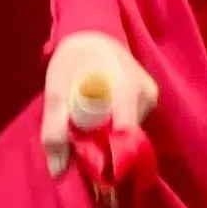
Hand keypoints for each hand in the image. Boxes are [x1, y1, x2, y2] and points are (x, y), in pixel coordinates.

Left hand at [42, 31, 157, 172]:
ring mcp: (151, 96)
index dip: (109, 157)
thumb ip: (55, 131)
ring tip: (89, 131)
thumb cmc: (71, 61)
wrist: (92, 35)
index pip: (125, 135)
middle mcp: (145, 93)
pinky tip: (102, 123)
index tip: (92, 171)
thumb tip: (58, 172)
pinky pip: (135, 125)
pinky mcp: (151, 98)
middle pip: (129, 138)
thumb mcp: (55, 93)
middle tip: (82, 150)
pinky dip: (117, 130)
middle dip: (106, 150)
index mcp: (123, 88)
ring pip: (132, 134)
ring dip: (110, 140)